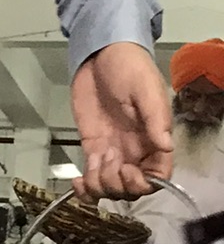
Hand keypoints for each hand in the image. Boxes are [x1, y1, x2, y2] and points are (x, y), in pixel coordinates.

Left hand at [70, 42, 171, 197]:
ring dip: (99, 188)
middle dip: (117, 186)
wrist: (101, 55)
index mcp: (154, 139)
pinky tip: (77, 181)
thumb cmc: (130, 67)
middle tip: (108, 164)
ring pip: (109, 188)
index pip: (157, 176)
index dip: (143, 184)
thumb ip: (155, 119)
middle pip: (130, 188)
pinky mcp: (92, 148)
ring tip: (92, 169)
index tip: (128, 172)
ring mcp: (113, 151)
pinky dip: (84, 188)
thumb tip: (166, 146)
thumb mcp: (146, 90)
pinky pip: (90, 177)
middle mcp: (135, 150)